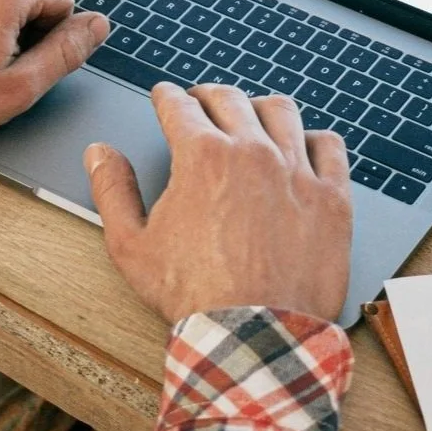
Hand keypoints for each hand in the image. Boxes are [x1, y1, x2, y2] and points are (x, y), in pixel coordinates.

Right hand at [86, 83, 353, 324]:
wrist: (254, 335)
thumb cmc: (193, 296)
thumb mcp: (132, 247)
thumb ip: (112, 191)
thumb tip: (100, 154)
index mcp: (201, 156)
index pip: (180, 105)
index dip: (167, 97)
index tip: (166, 97)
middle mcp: (252, 151)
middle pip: (230, 99)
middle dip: (208, 95)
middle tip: (201, 102)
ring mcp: (297, 171)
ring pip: (282, 112)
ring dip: (260, 108)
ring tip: (253, 115)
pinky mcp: (332, 198)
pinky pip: (330, 147)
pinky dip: (313, 140)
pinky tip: (304, 147)